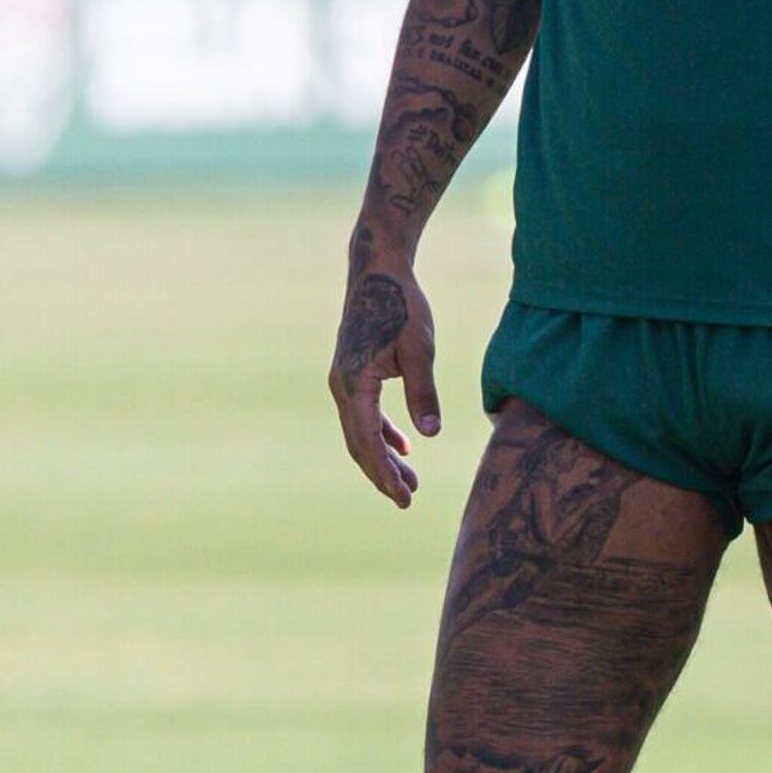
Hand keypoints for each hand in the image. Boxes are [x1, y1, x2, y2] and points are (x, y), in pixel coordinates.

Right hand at [328, 256, 440, 505]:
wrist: (378, 272)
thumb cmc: (402, 306)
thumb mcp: (420, 350)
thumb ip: (423, 393)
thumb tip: (429, 435)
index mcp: (354, 383)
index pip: (367, 441)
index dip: (384, 473)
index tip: (403, 498)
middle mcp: (342, 386)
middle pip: (359, 443)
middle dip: (382, 474)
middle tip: (407, 500)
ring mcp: (344, 380)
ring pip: (361, 431)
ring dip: (383, 456)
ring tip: (409, 482)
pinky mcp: (353, 373)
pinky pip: (364, 413)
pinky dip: (382, 432)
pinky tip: (404, 447)